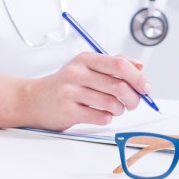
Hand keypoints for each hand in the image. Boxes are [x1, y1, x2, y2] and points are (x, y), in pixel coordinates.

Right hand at [17, 53, 152, 130]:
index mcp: (84, 59)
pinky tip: (100, 114)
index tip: (145, 88)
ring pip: (112, 104)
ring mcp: (70, 92)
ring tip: (115, 109)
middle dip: (134, 98)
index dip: (138, 78)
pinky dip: (107, 118)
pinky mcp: (67, 111)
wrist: (33, 99)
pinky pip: (101, 117)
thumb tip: (140, 66)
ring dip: (120, 110)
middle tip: (133, 103)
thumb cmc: (65, 84)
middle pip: (119, 86)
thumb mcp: (86, 66)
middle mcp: (76, 73)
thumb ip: (113, 63)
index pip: (119, 64)